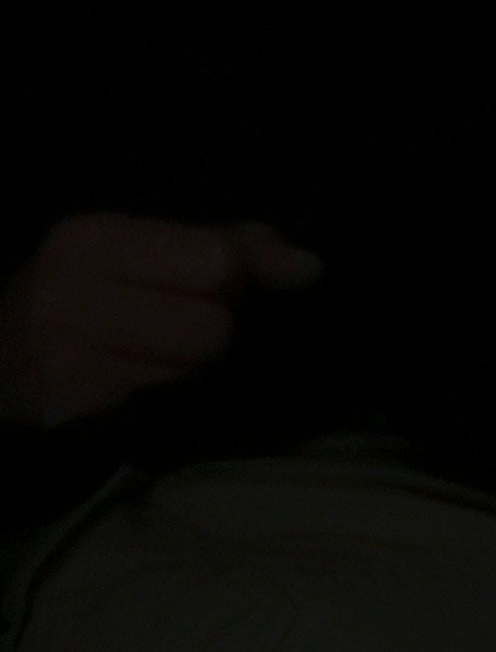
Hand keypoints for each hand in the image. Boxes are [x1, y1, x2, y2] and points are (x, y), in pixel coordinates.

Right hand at [0, 213, 317, 428]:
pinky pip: (159, 409)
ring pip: (191, 373)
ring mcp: (58, 360)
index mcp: (90, 239)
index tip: (225, 288)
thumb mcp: (152, 249)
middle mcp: (65, 296)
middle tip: (170, 327)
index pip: (218, 261)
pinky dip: (158, 401)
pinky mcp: (65, 411)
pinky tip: (124, 384)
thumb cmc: (95, 293)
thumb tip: (308, 269)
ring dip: (188, 370)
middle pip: (212, 327)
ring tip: (147, 355)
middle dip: (209, 331)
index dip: (237, 280)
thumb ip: (238, 245)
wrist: (0, 357)